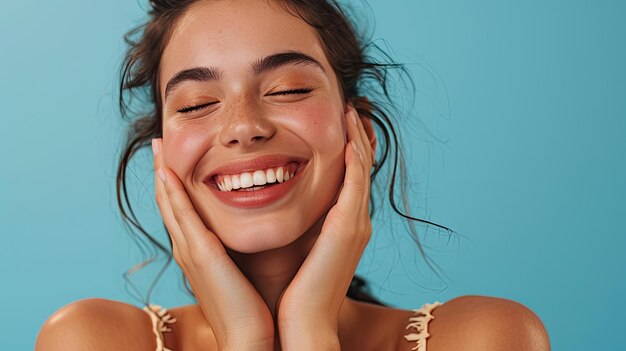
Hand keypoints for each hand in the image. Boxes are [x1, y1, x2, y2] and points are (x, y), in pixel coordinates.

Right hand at [152, 139, 274, 350]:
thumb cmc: (255, 310)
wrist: (251, 339)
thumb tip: (256, 233)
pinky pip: (182, 216)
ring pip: (171, 205)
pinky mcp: (200, 255)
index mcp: (201, 254)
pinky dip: (173, 192)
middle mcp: (189, 250)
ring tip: (159, 148)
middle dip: (164, 173)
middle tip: (159, 145)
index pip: (184, 212)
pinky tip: (168, 170)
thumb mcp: (245, 272)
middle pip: (171, 204)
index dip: (176, 186)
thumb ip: (243, 251)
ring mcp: (191, 252)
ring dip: (164, 174)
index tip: (175, 159)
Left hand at [276, 107, 373, 349]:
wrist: (300, 326)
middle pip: (359, 167)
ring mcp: (354, 224)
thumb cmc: (290, 292)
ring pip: (360, 169)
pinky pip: (354, 184)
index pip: (348, 177)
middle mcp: (353, 222)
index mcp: (340, 227)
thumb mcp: (295, 250)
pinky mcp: (347, 228)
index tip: (338, 123)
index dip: (346, 148)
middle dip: (356, 135)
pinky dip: (354, 158)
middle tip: (351, 106)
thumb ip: (293, 225)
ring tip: (350, 110)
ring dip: (356, 137)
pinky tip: (347, 137)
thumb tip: (271, 203)